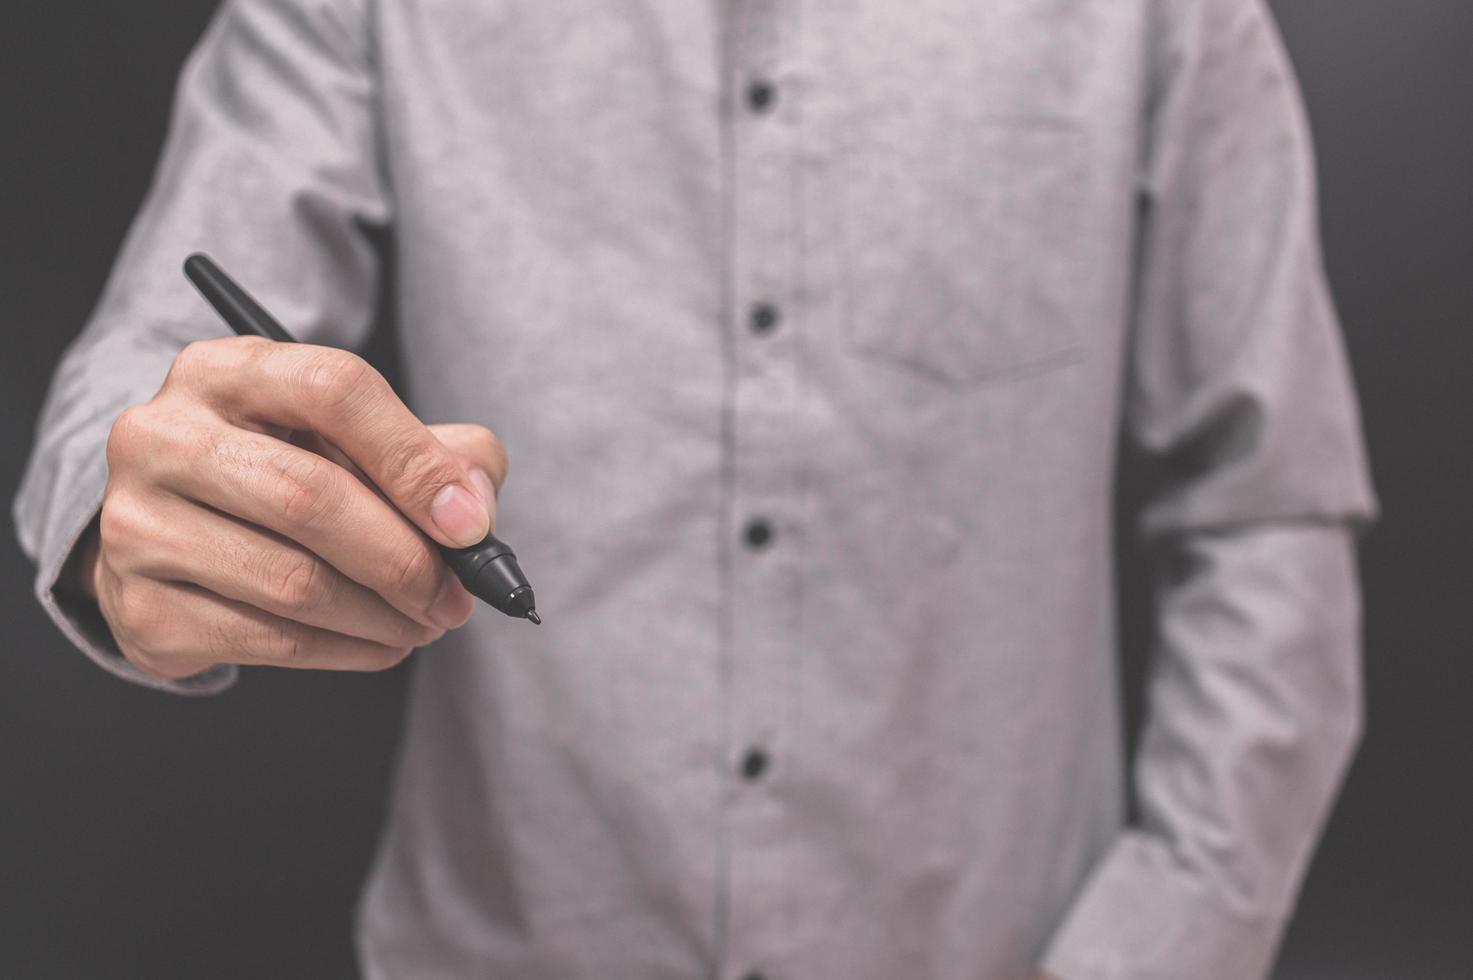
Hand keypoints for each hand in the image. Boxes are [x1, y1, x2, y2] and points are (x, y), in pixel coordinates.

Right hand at [80, 337, 508, 679]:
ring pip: (292, 581)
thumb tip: (473, 513)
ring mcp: (134, 523)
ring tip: (426, 623)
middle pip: (309, 497)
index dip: (413, 461)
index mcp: (226, 371)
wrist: (177, 532)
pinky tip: (380, 644)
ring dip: (383, 617)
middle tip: (455, 598)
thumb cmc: (292, 472)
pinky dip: (346, 652)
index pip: (335, 390)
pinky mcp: (139, 606)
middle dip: (405, 559)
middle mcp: (162, 435)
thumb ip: (441, 456)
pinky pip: (268, 641)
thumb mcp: (361, 438)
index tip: (469, 526)